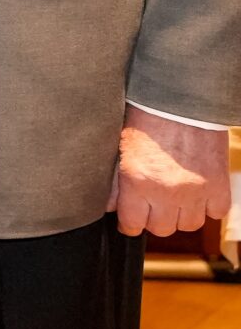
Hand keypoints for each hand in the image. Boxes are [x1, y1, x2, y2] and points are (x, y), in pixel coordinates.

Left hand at [111, 107, 231, 236]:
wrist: (181, 99)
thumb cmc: (145, 117)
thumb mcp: (119, 146)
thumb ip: (113, 180)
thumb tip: (109, 206)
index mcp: (137, 181)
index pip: (132, 224)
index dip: (129, 223)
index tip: (129, 220)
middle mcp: (167, 191)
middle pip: (161, 229)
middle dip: (154, 219)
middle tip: (152, 204)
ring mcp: (196, 190)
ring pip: (190, 225)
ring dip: (182, 214)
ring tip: (175, 198)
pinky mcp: (219, 184)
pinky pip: (216, 212)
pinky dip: (209, 206)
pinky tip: (198, 192)